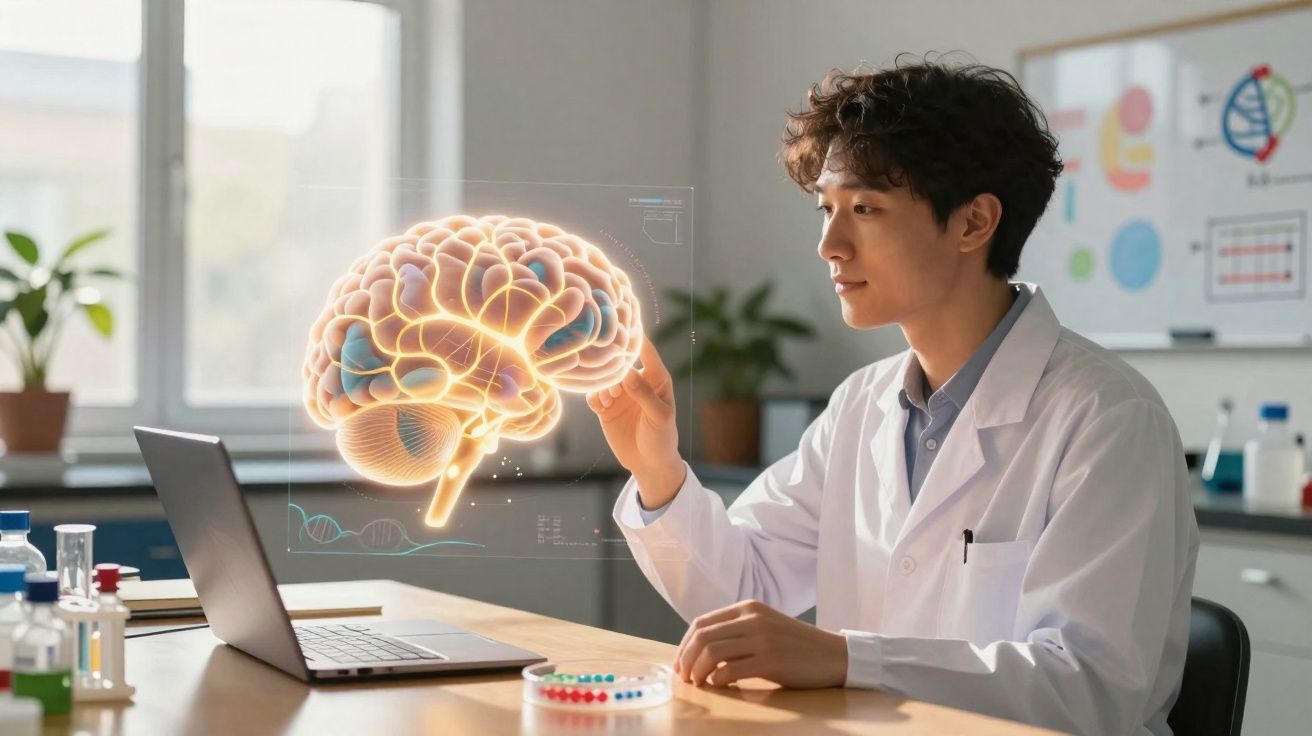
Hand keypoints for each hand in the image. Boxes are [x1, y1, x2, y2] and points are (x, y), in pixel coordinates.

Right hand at [586, 337, 684, 508]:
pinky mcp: (606, 407)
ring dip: (602, 382)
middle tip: (608, 371)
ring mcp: (619, 393)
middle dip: (610, 362)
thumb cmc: (662, 438)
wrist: (649, 464)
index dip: (633, 334)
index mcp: (656, 377)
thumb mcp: (659, 416)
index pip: (644, 349)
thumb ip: (644, 394)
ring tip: (610, 398)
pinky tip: (602, 408)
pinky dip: (594, 397)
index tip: (619, 321)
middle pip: (618, 359)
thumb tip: (628, 372)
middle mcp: (636, 380)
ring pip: (602, 375)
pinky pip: (593, 394)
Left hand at [673, 599, 847, 688]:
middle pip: (702, 637)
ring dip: (699, 671)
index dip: (684, 645)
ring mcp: (763, 638)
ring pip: (713, 652)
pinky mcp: (772, 659)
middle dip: (686, 659)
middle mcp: (753, 618)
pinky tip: (720, 686)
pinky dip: (718, 680)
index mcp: (748, 608)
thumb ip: (737, 632)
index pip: (702, 623)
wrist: (833, 655)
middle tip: (684, 677)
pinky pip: (731, 669)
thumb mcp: (764, 627)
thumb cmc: (796, 646)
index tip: (680, 663)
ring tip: (699, 683)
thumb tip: (700, 651)